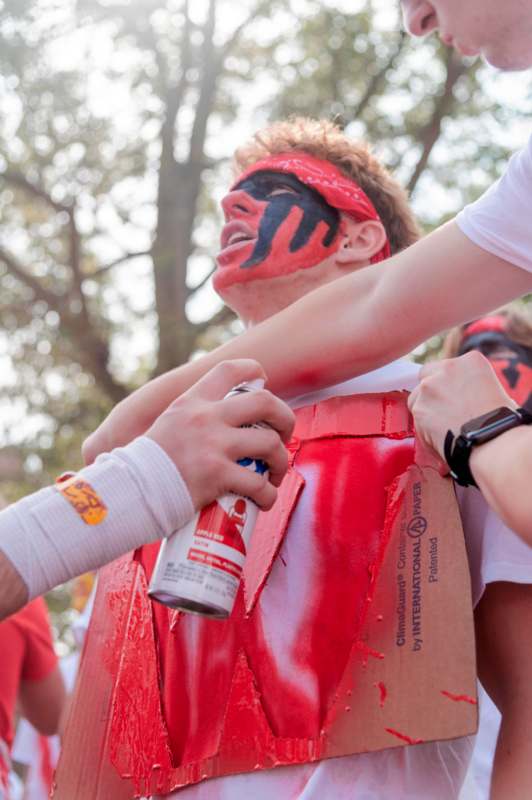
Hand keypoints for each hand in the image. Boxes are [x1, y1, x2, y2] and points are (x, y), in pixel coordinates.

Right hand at [145, 360, 294, 510]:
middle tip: (284, 435)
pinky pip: (258, 484)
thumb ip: (191, 421)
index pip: (228, 370)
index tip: (264, 383)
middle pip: (265, 402)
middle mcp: (205, 417)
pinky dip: (268, 494)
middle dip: (285, 418)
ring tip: (275, 474)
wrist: (128, 491)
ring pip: (270, 444)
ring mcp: (213, 445)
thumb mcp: (167, 426)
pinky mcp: (217, 475)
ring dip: (281, 461)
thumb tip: (217, 426)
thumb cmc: (146, 466)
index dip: (253, 370)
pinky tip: (265, 499)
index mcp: (191, 402)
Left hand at [408, 351, 516, 458]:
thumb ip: (473, 386)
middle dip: (431, 390)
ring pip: (417, 397)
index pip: (449, 367)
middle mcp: (447, 368)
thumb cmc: (501, 422)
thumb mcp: (495, 390)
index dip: (450, 383)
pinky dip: (424, 428)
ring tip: (443, 428)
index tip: (455, 396)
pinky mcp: (419, 408)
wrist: (492, 441)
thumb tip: (463, 395)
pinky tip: (439, 437)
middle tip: (442, 409)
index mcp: (471, 360)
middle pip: (426, 374)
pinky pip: (416, 418)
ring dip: (425, 410)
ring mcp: (429, 386)